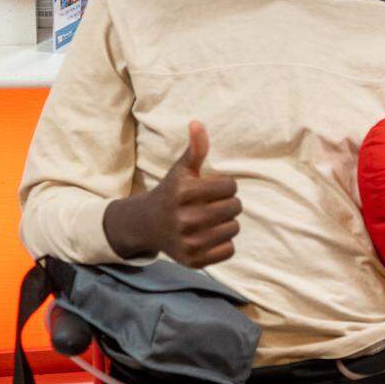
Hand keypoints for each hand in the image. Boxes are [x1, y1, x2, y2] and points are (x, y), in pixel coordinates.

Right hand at [143, 121, 240, 267]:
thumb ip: (195, 148)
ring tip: (209, 219)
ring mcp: (188, 242)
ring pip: (233, 228)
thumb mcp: (181, 169)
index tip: (211, 188)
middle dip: (228, 203)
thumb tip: (197, 123)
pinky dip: (223, 243)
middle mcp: (184, 218)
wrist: (149, 225)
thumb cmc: (173, 192)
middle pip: (235, 207)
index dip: (225, 185)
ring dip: (226, 222)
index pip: (230, 186)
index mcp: (183, 192)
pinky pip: (229, 250)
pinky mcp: (193, 260)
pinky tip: (208, 236)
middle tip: (212, 204)